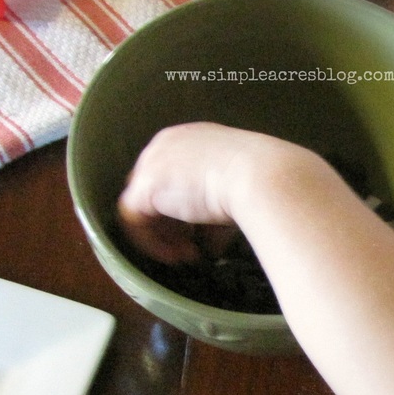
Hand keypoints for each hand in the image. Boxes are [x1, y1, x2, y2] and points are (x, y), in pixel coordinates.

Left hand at [117, 122, 291, 263]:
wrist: (260, 176)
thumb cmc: (258, 181)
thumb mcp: (234, 192)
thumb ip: (213, 215)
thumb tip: (211, 244)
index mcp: (189, 139)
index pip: (172, 176)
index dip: (181, 210)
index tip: (199, 233)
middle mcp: (165, 144)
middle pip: (153, 190)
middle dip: (170, 224)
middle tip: (190, 247)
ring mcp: (151, 162)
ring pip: (141, 206)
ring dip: (162, 236)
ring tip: (185, 255)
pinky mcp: (144, 186)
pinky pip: (132, 219)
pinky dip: (150, 242)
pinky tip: (174, 255)